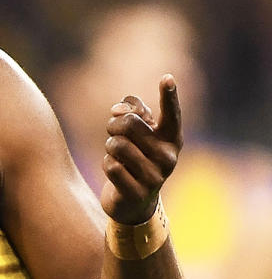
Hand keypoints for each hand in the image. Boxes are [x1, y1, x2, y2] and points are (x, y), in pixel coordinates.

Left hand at [100, 74, 182, 224]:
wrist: (135, 200)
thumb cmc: (135, 155)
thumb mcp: (136, 131)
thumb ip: (131, 110)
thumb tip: (120, 110)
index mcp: (171, 138)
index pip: (171, 114)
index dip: (169, 96)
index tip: (167, 78)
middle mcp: (169, 156)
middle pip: (128, 123)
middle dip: (113, 126)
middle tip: (115, 135)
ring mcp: (156, 177)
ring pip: (116, 144)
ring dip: (109, 148)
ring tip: (118, 157)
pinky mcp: (139, 193)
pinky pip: (110, 165)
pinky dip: (107, 165)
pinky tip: (117, 174)